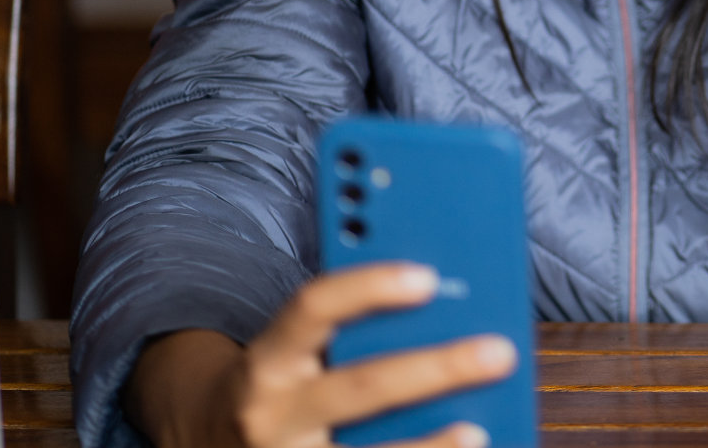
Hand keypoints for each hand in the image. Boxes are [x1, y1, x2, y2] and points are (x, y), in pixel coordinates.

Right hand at [128, 262, 517, 447]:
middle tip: (498, 352)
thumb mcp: (297, 348)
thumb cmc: (284, 382)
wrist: (209, 442)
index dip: (367, 287)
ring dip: (430, 444)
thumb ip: (352, 326)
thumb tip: (446, 304)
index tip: (427, 276)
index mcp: (270, 358)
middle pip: (359, 387)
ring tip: (481, 428)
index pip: (312, 308)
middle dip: (434, 368)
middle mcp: (272, 413)